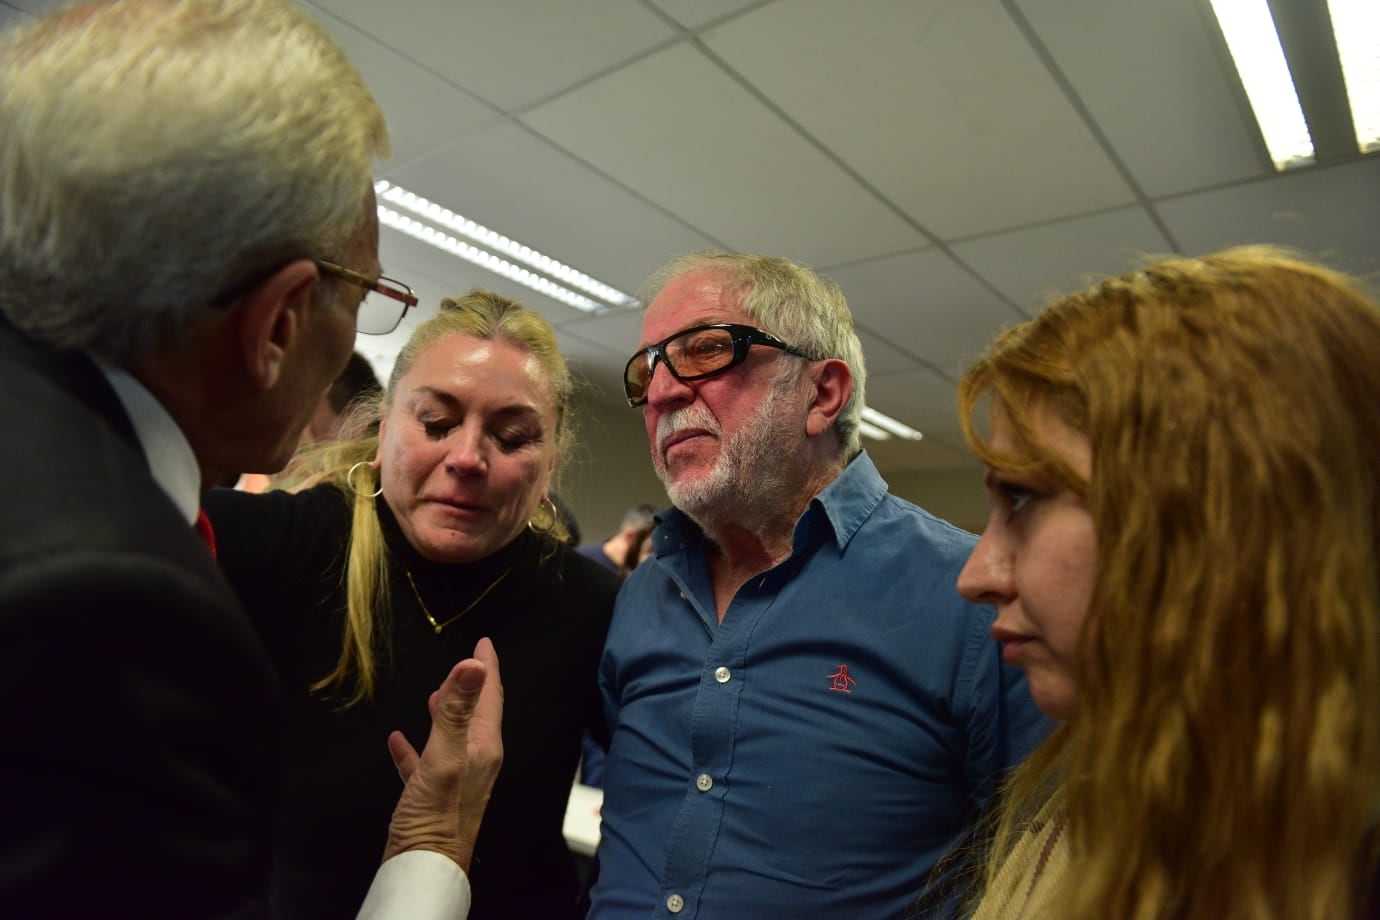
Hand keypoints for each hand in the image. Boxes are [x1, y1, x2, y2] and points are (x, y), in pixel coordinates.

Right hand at [381, 637, 503, 872]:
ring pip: (452, 736)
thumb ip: (457, 710)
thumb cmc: (436, 815)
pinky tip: (398, 741)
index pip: (490, 697)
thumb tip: (473, 664)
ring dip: (445, 714)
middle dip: (470, 687)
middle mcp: (475, 761)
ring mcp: (455, 779)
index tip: (485, 643)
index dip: (487, 668)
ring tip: (434, 695)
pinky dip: (414, 748)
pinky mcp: (433, 796)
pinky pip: (425, 763)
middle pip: (476, 714)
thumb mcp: (445, 756)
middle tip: (462, 663)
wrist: (423, 869)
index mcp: (483, 747)